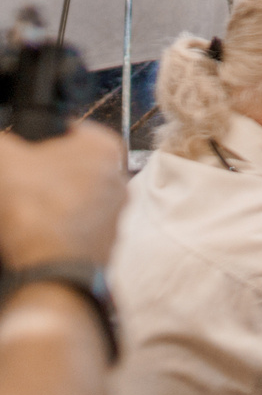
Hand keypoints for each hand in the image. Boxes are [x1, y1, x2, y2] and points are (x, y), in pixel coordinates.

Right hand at [0, 125, 126, 269]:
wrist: (51, 265)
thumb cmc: (37, 208)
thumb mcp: (5, 159)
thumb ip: (4, 141)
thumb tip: (3, 142)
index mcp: (103, 146)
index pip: (67, 129)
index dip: (38, 139)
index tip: (23, 151)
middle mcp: (118, 177)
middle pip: (70, 166)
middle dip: (43, 172)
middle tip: (19, 181)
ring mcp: (115, 211)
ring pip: (74, 196)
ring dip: (49, 200)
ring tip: (24, 208)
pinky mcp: (105, 239)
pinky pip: (76, 224)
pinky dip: (56, 225)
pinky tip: (35, 229)